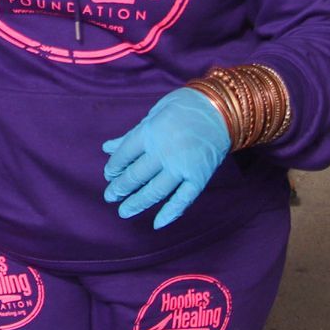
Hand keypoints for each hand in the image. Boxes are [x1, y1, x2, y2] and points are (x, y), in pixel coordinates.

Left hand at [102, 88, 230, 228]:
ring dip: (137, 203)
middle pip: (136, 175)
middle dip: (120, 188)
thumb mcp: (154, 113)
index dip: (114, 167)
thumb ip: (131, 135)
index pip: (124, 155)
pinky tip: (157, 224)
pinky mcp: (199, 177)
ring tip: (124, 212)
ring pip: (155, 191)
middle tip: (110, 197)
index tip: (109, 175)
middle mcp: (164, 152)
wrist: (222, 108)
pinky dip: (170, 213)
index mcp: (150, 132)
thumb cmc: (185, 106)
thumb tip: (107, 148)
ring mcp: (182, 166)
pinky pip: (183, 199)